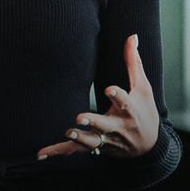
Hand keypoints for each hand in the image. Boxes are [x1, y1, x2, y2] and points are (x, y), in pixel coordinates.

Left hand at [39, 35, 159, 159]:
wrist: (149, 147)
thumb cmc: (145, 111)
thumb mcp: (143, 88)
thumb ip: (134, 62)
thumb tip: (133, 35)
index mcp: (130, 110)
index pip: (125, 102)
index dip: (117, 96)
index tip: (109, 89)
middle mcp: (118, 127)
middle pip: (105, 125)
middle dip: (94, 122)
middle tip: (80, 117)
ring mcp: (107, 139)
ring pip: (91, 141)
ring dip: (80, 138)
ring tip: (69, 132)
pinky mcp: (97, 147)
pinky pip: (75, 151)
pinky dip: (58, 152)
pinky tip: (40, 155)